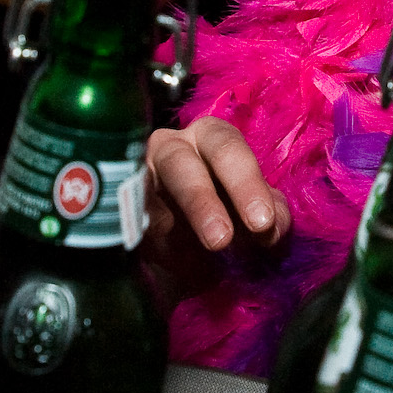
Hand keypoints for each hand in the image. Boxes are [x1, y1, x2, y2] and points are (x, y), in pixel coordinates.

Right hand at [143, 119, 290, 288]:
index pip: (227, 148)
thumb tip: (273, 228)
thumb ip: (271, 217)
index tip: (262, 222)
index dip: (245, 182)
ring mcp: (139, 174)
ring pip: (146, 187)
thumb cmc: (228, 215)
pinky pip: (128, 216)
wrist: (189, 250)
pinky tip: (168, 252)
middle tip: (222, 239)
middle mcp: (171, 147)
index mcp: (211, 139)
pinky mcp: (119, 206)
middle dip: (202, 201)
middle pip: (180, 163)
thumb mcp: (254, 214)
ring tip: (195, 251)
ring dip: (163, 224)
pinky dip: (147, 235)